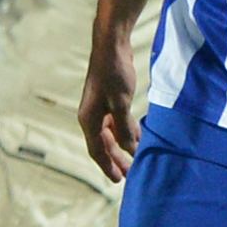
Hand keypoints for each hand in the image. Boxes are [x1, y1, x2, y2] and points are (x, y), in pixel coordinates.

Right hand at [77, 34, 139, 181]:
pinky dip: (126, 131)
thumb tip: (130, 149)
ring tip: (136, 158)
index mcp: (89, 119)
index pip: (97, 150)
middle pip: (104, 145)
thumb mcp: (120, 103)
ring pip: (111, 134)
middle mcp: (91, 116)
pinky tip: (138, 136)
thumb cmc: (114, 73)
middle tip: (131, 174)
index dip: (108, 166)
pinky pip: (116, 122)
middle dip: (117, 160)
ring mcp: (99, 108)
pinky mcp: (108, 99)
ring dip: (122, 146)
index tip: (119, 180)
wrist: (111, 46)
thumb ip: (124, 128)